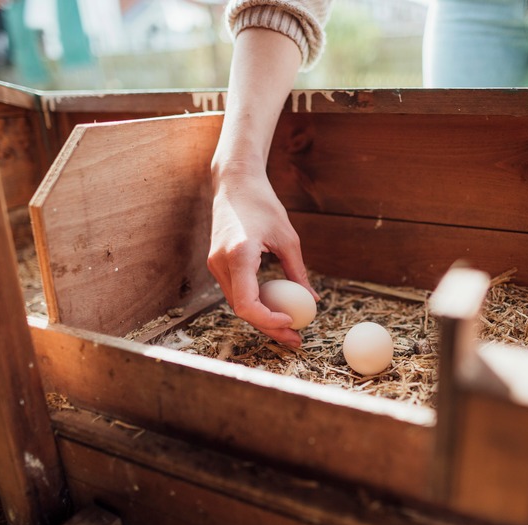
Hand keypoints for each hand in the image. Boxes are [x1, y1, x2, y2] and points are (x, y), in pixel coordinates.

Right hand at [207, 168, 317, 346]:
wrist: (235, 183)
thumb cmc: (263, 205)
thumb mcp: (288, 238)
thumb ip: (298, 272)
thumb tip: (312, 300)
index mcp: (238, 255)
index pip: (247, 304)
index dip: (269, 320)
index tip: (292, 322)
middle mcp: (221, 263)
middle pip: (242, 310)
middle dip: (269, 327)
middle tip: (296, 339)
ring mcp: (215, 265)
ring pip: (238, 304)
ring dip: (262, 318)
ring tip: (290, 328)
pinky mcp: (217, 264)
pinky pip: (236, 292)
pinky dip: (255, 304)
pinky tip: (275, 309)